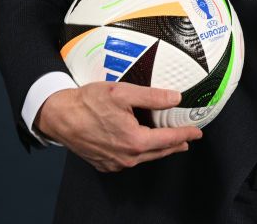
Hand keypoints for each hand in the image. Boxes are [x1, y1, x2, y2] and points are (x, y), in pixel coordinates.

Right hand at [35, 82, 202, 171]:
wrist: (58, 116)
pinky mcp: (103, 164)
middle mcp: (125, 157)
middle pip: (158, 152)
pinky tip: (143, 145)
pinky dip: (141, 153)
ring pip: (144, 157)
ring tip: (170, 142)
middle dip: (175, 145)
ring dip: (159, 150)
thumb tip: (175, 99)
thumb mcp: (123, 92)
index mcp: (134, 140)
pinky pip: (129, 160)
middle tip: (188, 139)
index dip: (185, 134)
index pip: (168, 139)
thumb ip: (152, 97)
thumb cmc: (88, 102)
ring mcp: (113, 163)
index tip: (198, 132)